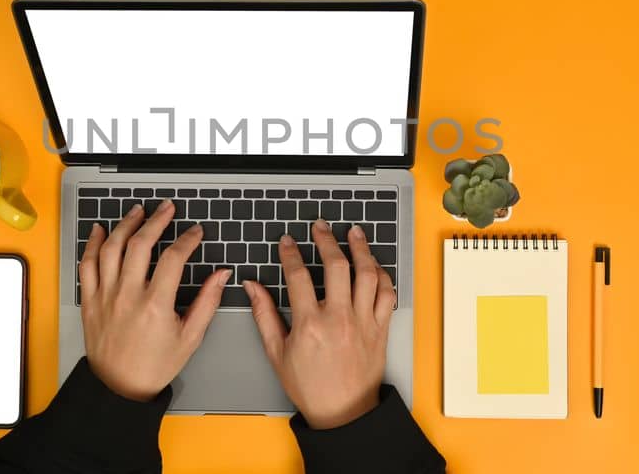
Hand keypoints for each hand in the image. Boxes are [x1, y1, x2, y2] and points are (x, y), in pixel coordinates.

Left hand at [80, 200, 231, 400]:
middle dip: (156, 220)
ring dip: (125, 224)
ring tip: (138, 211)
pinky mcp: (90, 301)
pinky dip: (92, 243)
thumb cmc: (154, 366)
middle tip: (167, 208)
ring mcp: (105, 296)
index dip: (187, 240)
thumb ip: (207, 302)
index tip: (195, 232)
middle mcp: (127, 296)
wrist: (119, 388)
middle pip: (140, 244)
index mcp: (155, 306)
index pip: (172, 258)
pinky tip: (100, 230)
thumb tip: (221, 275)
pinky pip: (87, 264)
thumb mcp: (190, 338)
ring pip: (111, 248)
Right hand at [244, 219, 396, 428]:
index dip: (290, 253)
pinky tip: (374, 265)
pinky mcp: (380, 328)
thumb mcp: (277, 353)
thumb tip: (252, 287)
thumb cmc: (310, 386)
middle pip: (336, 265)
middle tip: (320, 227)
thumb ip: (264, 315)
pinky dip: (382, 276)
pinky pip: (387, 294)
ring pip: (367, 274)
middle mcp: (339, 318)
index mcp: (310, 324)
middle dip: (327, 240)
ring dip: (361, 249)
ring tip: (353, 233)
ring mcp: (363, 322)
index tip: (287, 242)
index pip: (298, 275)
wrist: (344, 412)